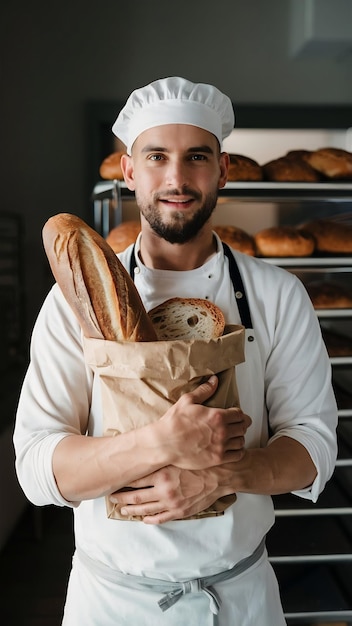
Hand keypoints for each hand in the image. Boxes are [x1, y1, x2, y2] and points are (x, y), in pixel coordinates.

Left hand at [110, 463, 237, 523]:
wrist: (221, 474)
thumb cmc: (200, 461)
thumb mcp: (179, 453)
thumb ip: (163, 454)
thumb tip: (148, 449)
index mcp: (162, 473)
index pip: (135, 479)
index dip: (122, 482)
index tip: (113, 482)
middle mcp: (163, 489)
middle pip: (135, 496)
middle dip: (121, 498)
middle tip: (111, 497)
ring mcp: (171, 503)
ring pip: (145, 510)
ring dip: (131, 510)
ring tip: (122, 510)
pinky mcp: (180, 512)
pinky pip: (160, 518)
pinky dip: (150, 520)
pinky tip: (143, 519)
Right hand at [158, 375, 251, 469]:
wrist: (164, 444)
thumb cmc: (174, 422)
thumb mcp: (187, 401)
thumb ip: (204, 390)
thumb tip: (214, 380)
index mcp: (217, 416)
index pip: (240, 414)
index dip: (239, 414)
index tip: (235, 415)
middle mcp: (222, 431)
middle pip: (243, 427)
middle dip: (241, 424)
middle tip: (236, 425)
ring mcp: (221, 446)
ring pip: (242, 441)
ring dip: (239, 437)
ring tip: (234, 436)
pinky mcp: (217, 459)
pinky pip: (238, 455)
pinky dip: (238, 451)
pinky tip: (231, 448)